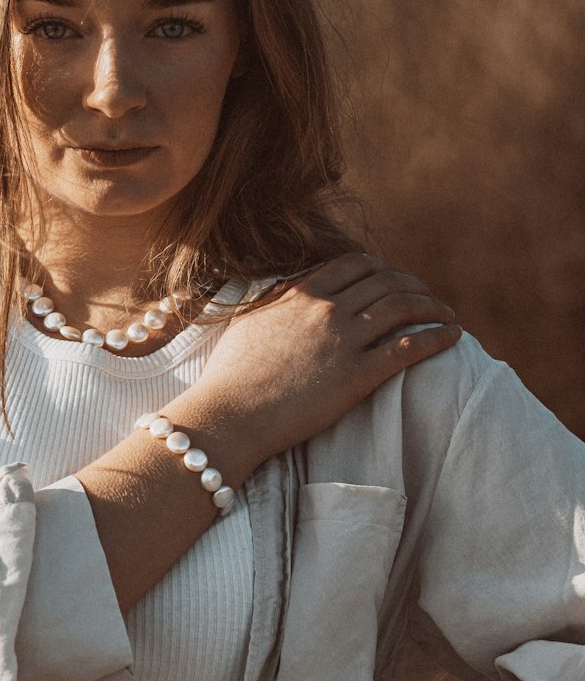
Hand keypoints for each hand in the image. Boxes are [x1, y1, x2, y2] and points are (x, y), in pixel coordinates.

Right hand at [189, 252, 460, 471]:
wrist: (229, 416)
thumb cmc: (230, 377)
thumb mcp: (249, 321)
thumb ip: (275, 298)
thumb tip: (288, 288)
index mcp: (301, 292)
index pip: (356, 264)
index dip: (384, 269)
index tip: (395, 280)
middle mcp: (326, 308)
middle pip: (387, 281)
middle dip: (414, 286)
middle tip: (428, 298)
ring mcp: (343, 340)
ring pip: (404, 307)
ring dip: (433, 307)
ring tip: (448, 315)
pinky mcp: (357, 375)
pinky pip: (410, 346)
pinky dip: (438, 336)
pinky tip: (453, 337)